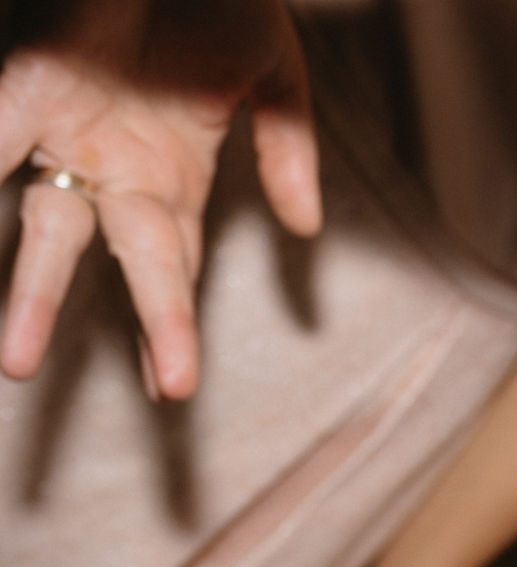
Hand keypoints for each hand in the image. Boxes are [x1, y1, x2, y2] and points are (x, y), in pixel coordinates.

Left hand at [0, 0, 321, 399]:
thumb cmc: (224, 0)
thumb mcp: (277, 72)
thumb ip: (290, 150)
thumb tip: (305, 230)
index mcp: (172, 170)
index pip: (175, 263)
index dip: (173, 323)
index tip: (172, 385)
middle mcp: (118, 165)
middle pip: (137, 263)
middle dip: (155, 327)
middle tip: (168, 395)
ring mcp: (72, 131)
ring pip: (50, 231)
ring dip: (34, 299)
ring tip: (18, 364)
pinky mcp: (32, 87)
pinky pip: (1, 144)